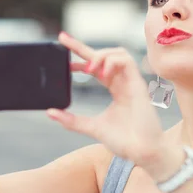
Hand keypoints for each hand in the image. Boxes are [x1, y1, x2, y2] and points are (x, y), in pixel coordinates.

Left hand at [47, 32, 165, 165]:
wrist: (141, 152)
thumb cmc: (124, 142)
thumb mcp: (92, 127)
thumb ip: (72, 120)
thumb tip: (51, 112)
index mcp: (116, 90)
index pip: (97, 68)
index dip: (81, 58)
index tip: (64, 58)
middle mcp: (124, 83)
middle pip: (104, 55)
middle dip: (82, 46)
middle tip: (63, 40)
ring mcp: (132, 82)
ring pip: (118, 53)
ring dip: (100, 55)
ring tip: (88, 68)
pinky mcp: (139, 84)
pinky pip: (127, 61)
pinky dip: (112, 62)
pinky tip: (103, 74)